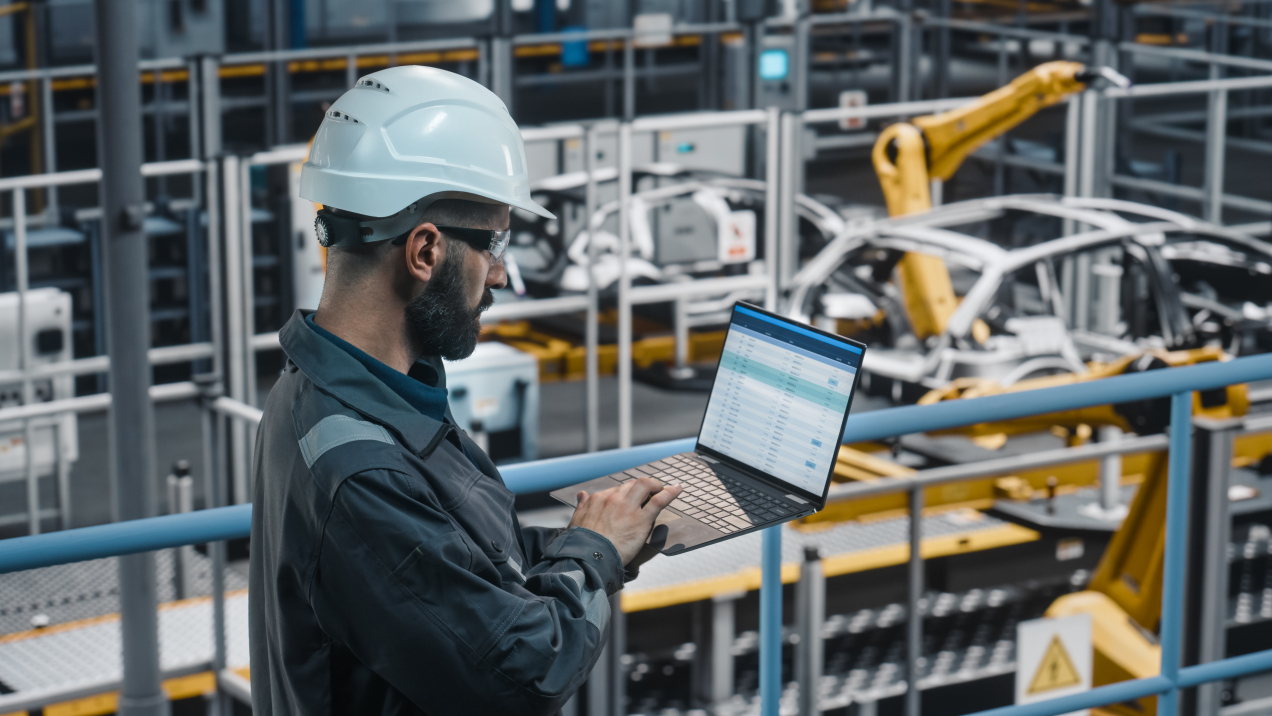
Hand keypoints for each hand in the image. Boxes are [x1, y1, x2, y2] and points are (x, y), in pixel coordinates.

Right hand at [568, 477, 682, 564]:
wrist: (588, 557)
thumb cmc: (581, 543)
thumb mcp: (576, 520)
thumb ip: (581, 506)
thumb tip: (582, 495)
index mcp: (598, 500)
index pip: (616, 490)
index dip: (626, 493)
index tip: (631, 497)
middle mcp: (613, 498)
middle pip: (631, 485)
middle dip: (641, 487)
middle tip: (648, 492)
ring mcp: (628, 508)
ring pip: (644, 486)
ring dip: (654, 486)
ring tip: (661, 489)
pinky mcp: (641, 519)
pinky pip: (658, 501)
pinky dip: (670, 493)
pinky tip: (677, 489)